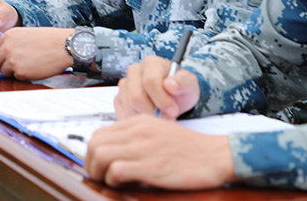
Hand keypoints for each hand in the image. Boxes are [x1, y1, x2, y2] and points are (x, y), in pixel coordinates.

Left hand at [0, 27, 73, 79]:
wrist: (66, 46)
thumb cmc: (52, 40)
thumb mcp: (29, 34)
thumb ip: (15, 42)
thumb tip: (7, 53)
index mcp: (9, 35)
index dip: (2, 54)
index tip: (10, 56)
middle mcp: (7, 46)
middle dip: (1, 65)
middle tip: (14, 65)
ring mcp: (12, 60)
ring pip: (2, 71)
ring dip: (13, 71)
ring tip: (29, 65)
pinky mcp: (19, 72)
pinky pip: (15, 77)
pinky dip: (23, 75)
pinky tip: (35, 68)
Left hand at [85, 116, 235, 188]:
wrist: (215, 155)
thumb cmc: (190, 149)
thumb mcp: (160, 132)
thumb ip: (137, 136)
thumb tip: (114, 151)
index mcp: (140, 122)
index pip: (100, 133)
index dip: (92, 152)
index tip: (99, 165)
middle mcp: (139, 131)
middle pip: (94, 143)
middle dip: (90, 163)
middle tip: (100, 176)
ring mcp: (144, 147)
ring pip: (100, 156)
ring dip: (99, 173)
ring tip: (110, 181)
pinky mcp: (151, 165)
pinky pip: (116, 171)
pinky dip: (114, 181)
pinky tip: (126, 184)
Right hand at [114, 56, 199, 120]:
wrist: (174, 97)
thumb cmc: (181, 88)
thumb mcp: (189, 84)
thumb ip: (182, 82)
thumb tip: (170, 84)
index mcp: (152, 63)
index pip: (150, 82)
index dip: (162, 100)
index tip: (173, 110)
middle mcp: (135, 71)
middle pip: (136, 97)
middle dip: (153, 112)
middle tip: (168, 117)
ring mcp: (125, 85)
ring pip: (129, 108)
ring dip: (146, 118)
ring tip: (161, 118)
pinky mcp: (119, 98)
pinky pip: (123, 114)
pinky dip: (138, 121)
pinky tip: (150, 118)